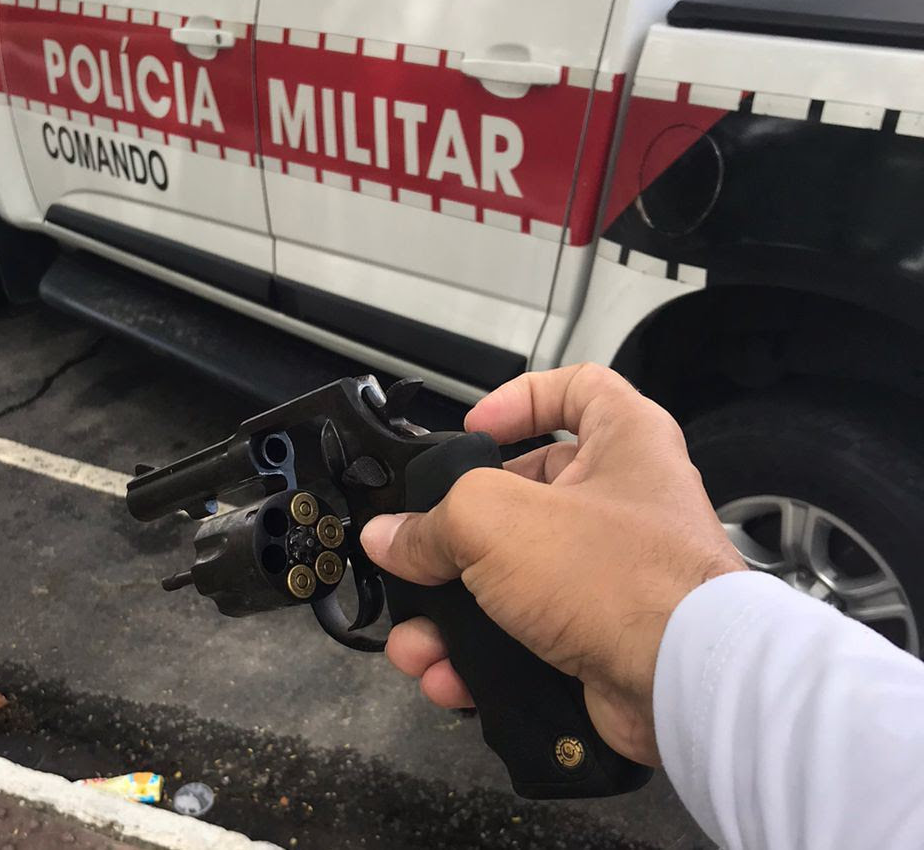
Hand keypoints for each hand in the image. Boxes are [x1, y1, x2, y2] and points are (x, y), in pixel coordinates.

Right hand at [360, 363, 743, 764]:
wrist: (684, 687)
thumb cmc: (613, 573)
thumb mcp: (497, 520)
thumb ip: (434, 520)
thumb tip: (389, 537)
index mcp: (624, 441)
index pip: (576, 387)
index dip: (520, 399)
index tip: (473, 429)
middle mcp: (625, 502)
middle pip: (524, 496)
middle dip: (457, 536)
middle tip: (418, 555)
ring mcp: (615, 574)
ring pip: (515, 579)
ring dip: (455, 611)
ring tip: (415, 640)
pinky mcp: (602, 635)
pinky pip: (528, 636)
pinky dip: (484, 656)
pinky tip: (445, 674)